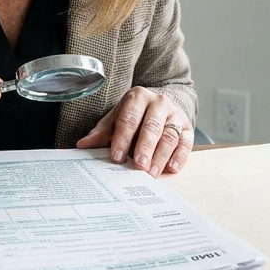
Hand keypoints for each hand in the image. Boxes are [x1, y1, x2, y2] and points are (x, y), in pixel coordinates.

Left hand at [76, 87, 192, 175]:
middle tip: (138, 166)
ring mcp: (175, 115)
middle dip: (145, 148)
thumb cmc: (133, 115)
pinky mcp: (187, 127)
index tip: (117, 157)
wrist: (159, 105)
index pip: (128, 119)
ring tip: (151, 172)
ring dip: (160, 156)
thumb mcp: (115, 119)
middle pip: (152, 127)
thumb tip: (82, 145)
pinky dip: (179, 156)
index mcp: (137, 97)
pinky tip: (171, 168)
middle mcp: (159, 103)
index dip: (122, 139)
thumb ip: (101, 133)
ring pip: (169, 136)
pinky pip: (186, 143)